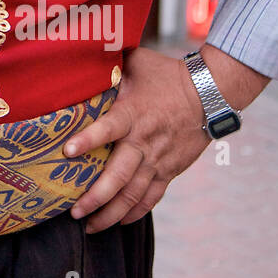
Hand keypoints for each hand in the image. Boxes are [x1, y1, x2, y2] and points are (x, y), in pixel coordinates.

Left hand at [62, 47, 209, 233]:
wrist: (210, 93)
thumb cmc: (166, 74)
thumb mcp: (136, 62)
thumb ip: (109, 62)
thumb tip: (81, 51)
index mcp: (132, 114)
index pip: (108, 129)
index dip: (88, 140)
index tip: (67, 152)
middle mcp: (144, 141)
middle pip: (119, 176)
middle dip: (95, 197)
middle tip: (74, 212)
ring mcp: (158, 160)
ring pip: (133, 194)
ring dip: (111, 213)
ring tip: (90, 226)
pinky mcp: (169, 170)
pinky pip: (151, 197)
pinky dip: (135, 212)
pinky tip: (119, 222)